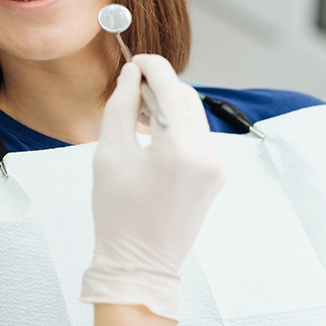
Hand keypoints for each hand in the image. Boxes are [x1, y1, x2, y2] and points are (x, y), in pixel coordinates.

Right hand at [81, 55, 224, 321]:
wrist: (139, 265)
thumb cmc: (117, 214)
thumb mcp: (110, 153)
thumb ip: (121, 106)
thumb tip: (132, 75)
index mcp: (179, 148)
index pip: (170, 86)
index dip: (151, 65)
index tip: (134, 60)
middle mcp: (207, 155)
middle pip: (187, 97)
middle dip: (160, 86)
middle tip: (130, 89)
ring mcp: (215, 167)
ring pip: (194, 116)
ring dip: (169, 106)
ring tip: (138, 116)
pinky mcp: (215, 177)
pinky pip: (198, 137)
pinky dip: (177, 128)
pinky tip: (153, 137)